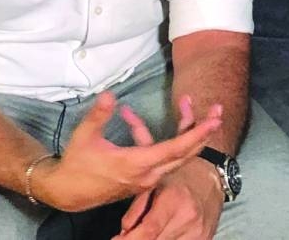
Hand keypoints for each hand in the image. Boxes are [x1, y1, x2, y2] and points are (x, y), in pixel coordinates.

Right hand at [33, 91, 221, 212]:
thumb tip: (110, 95)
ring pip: (179, 159)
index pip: (175, 149)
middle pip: (185, 154)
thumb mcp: (85, 136)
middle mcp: (148, 175)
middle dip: (204, 133)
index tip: (213, 121)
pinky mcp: (144, 180)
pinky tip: (179, 125)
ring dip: (193, 138)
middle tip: (219, 112)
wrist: (69, 193)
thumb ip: (99, 115)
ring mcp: (147, 180)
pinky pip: (168, 161)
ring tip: (205, 117)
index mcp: (136, 164)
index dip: (196, 134)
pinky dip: (178, 143)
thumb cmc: (77, 164)